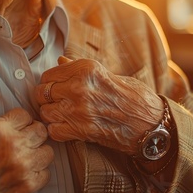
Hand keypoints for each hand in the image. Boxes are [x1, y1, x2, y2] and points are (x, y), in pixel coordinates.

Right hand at [0, 108, 53, 192]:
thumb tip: (10, 128)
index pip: (24, 115)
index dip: (21, 121)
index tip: (19, 127)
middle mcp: (13, 145)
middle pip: (40, 131)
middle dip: (33, 135)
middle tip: (25, 142)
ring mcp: (23, 166)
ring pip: (48, 152)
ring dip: (38, 155)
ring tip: (26, 160)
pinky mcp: (27, 186)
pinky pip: (45, 174)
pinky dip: (38, 175)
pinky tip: (24, 175)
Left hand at [35, 57, 163, 155]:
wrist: (149, 122)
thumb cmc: (132, 96)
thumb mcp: (106, 73)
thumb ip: (79, 68)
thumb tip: (60, 61)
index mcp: (85, 69)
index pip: (48, 75)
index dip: (50, 83)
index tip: (56, 88)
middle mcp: (79, 87)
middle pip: (42, 93)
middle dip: (47, 99)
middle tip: (57, 102)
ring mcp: (78, 110)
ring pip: (45, 112)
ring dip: (52, 115)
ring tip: (64, 115)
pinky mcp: (81, 130)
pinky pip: (53, 130)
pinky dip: (57, 131)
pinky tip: (68, 128)